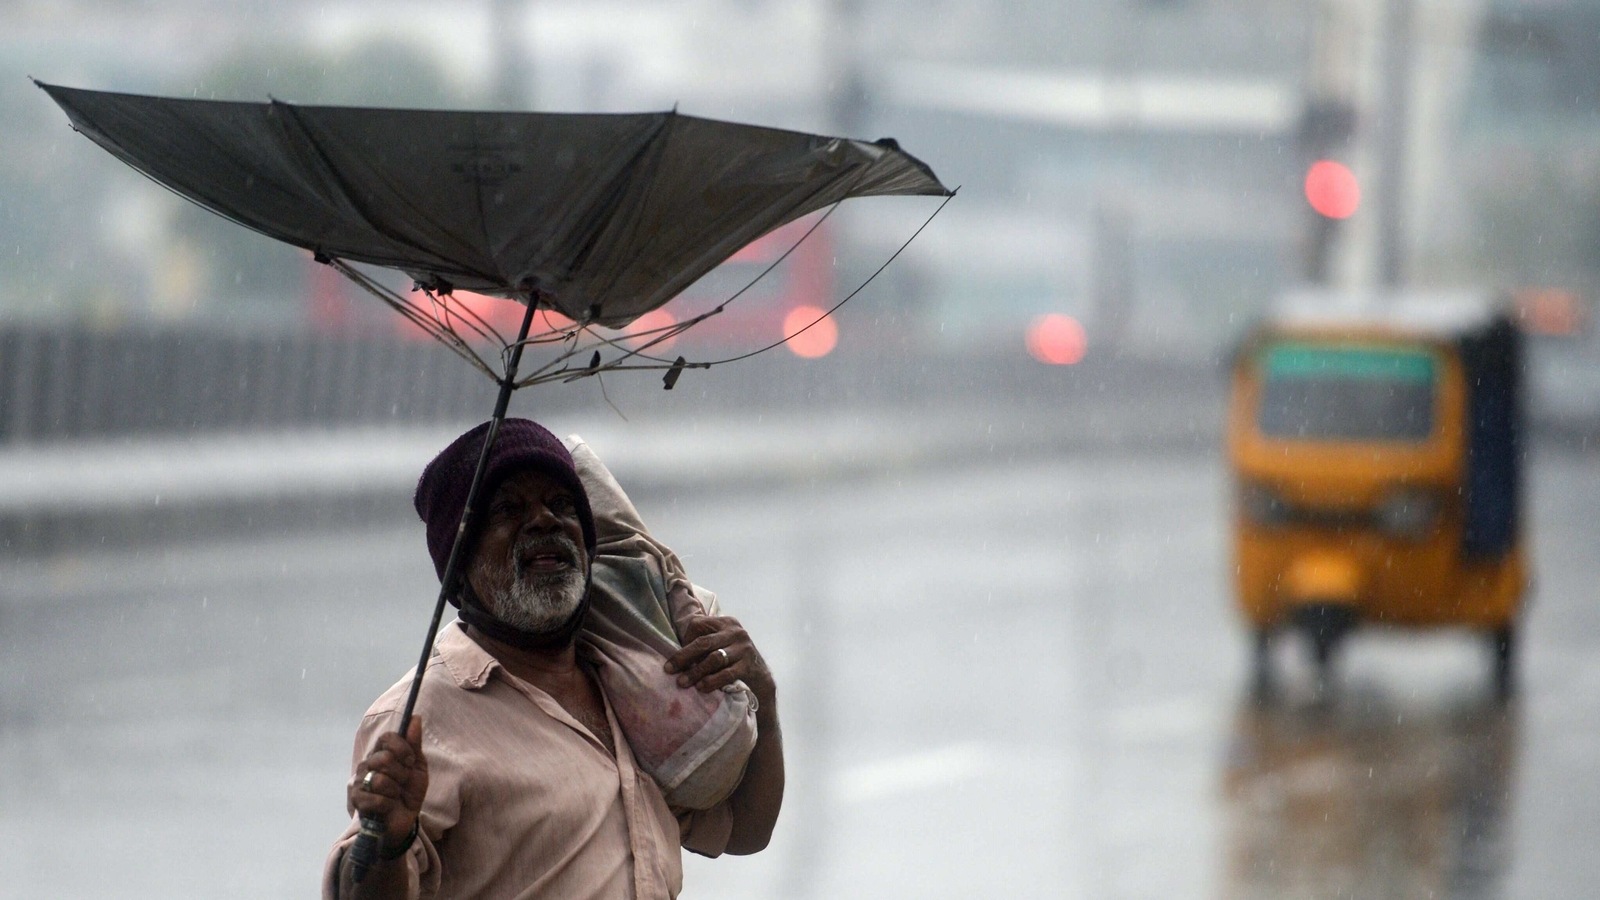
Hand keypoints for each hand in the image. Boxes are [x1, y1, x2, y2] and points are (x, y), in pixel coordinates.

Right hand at [350, 716, 428, 853]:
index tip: (410, 761)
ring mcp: (359, 782)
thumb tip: (415, 717)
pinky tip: (387, 807)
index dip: (402, 748)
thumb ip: (414, 744)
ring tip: (395, 796)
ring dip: (395, 791)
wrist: (404, 821)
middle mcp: (367, 764)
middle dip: (401, 774)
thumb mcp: (418, 767)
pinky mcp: (357, 800)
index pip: (388, 737)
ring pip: (380, 780)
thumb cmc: (409, 792)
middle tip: (402, 783)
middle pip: (384, 758)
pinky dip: (388, 804)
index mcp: (381, 753)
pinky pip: (377, 799)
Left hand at [665, 615, 774, 703]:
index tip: (677, 657)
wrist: (761, 677)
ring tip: (683, 683)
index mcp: (726, 623)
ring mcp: (744, 648)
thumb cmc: (733, 660)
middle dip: (683, 657)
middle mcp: (736, 632)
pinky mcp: (749, 665)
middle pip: (704, 642)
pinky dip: (712, 681)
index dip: (684, 640)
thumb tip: (675, 658)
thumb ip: (703, 645)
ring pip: (714, 658)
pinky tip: (702, 687)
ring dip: (696, 672)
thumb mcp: (720, 645)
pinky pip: (726, 674)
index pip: (698, 624)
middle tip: (669, 670)